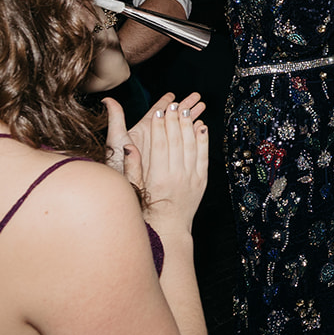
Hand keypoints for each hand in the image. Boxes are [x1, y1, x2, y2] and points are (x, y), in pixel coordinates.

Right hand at [124, 92, 207, 226]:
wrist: (169, 229)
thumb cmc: (147, 210)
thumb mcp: (134, 189)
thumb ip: (132, 167)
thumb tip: (128, 146)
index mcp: (159, 178)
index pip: (160, 145)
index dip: (160, 126)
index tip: (158, 112)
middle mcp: (177, 177)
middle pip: (177, 141)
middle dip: (175, 120)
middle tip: (174, 105)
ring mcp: (192, 179)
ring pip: (192, 145)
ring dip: (189, 126)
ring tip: (186, 110)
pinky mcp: (202, 181)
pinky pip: (204, 156)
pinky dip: (204, 140)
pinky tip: (201, 126)